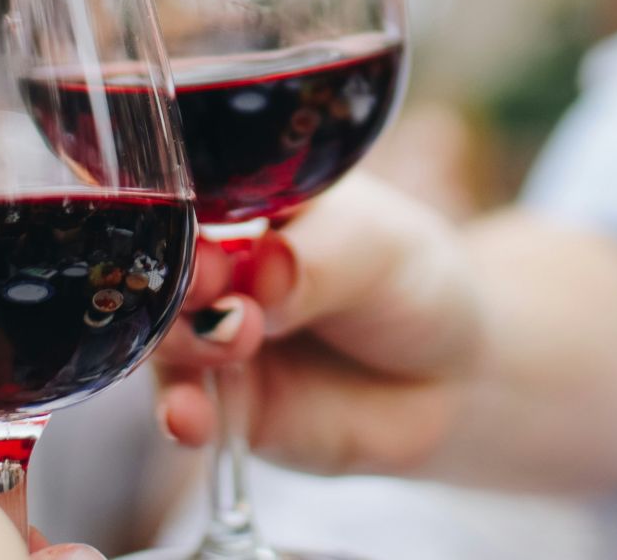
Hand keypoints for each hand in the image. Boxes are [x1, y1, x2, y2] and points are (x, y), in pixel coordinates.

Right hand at [153, 175, 482, 476]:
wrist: (454, 374)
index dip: (184, 214)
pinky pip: (186, 410)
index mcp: (242, 203)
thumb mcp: (378, 249)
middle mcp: (217, 268)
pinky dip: (182, 415)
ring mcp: (214, 337)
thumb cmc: (412, 282)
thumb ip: (318, 260)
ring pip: (165, 339)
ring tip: (234, 340)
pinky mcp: (225, 404)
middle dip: (181, 281)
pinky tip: (192, 419)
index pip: (186, 196)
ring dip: (183, 342)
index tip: (207, 236)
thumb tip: (265, 269)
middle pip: (162, 270)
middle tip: (216, 286)